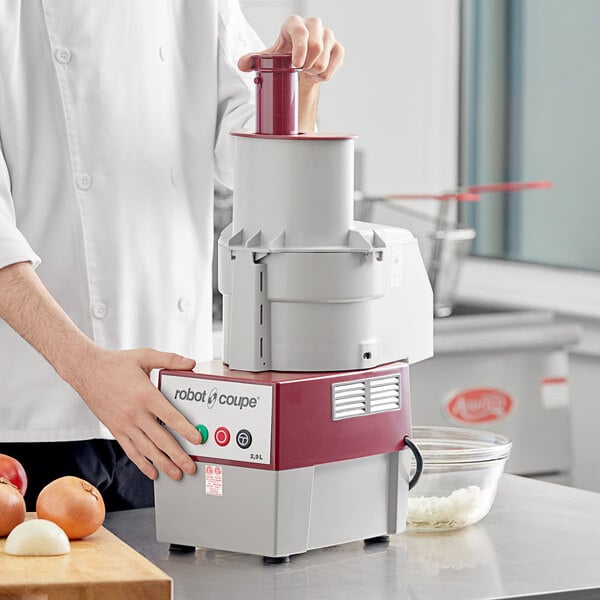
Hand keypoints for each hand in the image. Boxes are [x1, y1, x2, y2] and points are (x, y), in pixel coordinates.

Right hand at [71, 347, 201, 480]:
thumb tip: (190, 363)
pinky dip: (142, 463)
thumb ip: (170, 360)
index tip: (197, 440)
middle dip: (178, 455)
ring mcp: (124, 424)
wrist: (86, 370)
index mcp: (146, 395)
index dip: (186, 430)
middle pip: (161, 439)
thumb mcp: (145, 356)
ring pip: (147, 449)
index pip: (171, 417)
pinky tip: (152, 471)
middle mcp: (135, 413)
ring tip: (176, 473)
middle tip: (190, 467)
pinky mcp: (116, 430)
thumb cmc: (115, 364)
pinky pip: (130, 450)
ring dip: (163, 464)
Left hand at [238, 15, 343, 83]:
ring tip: (308, 72)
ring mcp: (328, 35)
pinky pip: (336, 61)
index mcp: (294, 24)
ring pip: (326, 54)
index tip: (296, 64)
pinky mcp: (338, 48)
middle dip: (308, 63)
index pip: (300, 30)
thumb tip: (242, 64)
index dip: (300, 47)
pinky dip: (326, 73)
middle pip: (316, 43)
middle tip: (300, 70)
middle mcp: (313, 25)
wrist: (300, 69)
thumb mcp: (268, 60)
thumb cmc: (284, 59)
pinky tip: (318, 75)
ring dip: (316, 69)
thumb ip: (254, 60)